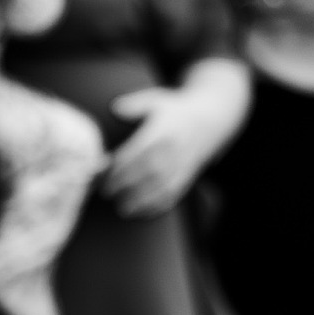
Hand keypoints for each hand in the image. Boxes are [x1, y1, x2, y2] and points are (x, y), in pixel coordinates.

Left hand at [101, 87, 228, 218]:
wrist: (209, 121)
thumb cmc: (174, 112)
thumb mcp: (155, 101)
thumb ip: (134, 105)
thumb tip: (114, 108)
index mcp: (164, 131)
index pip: (140, 151)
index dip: (121, 165)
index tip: (104, 174)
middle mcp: (174, 150)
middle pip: (149, 172)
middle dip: (127, 185)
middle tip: (107, 193)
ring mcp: (182, 166)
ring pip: (162, 188)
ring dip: (141, 202)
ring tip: (122, 209)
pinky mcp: (185, 178)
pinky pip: (173, 197)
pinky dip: (156, 208)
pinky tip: (140, 213)